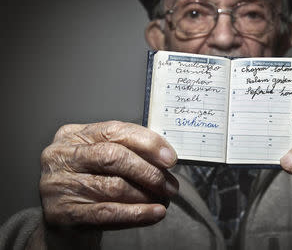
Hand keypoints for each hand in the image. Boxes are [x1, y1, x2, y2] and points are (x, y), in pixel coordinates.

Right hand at [40, 121, 178, 227]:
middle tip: (170, 184)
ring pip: (114, 187)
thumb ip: (126, 150)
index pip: (115, 131)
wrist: (61, 221)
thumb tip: (165, 156)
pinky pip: (108, 213)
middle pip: (114, 157)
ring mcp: (59, 185)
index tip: (170, 158)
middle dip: (149, 171)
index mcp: (73, 135)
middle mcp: (61, 156)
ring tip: (164, 200)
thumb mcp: (100, 159)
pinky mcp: (63, 213)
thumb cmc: (88, 182)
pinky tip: (154, 213)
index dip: (147, 143)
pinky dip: (137, 214)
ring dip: (146, 195)